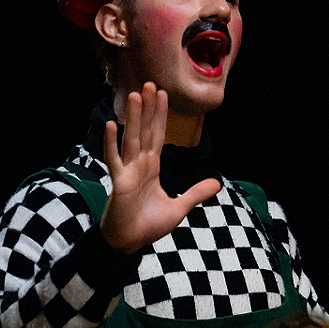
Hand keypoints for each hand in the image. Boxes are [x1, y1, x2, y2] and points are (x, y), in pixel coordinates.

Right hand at [98, 82, 222, 252]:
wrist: (130, 243)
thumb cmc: (148, 226)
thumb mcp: (179, 208)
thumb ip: (196, 194)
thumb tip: (217, 183)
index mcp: (152, 168)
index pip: (157, 136)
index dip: (160, 115)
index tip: (162, 94)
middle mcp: (139, 165)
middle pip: (145, 131)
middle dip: (148, 108)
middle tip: (149, 83)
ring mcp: (127, 171)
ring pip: (132, 138)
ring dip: (133, 116)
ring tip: (134, 95)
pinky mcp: (119, 182)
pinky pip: (114, 159)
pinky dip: (111, 142)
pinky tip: (111, 124)